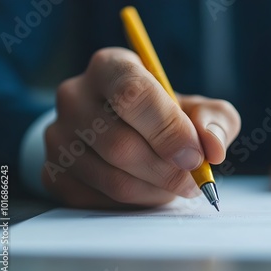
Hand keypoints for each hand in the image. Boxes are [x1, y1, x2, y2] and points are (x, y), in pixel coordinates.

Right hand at [43, 47, 240, 208]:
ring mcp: (58, 136)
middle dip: (167, 171)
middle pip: (120, 144)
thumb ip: (215, 120)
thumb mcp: (197, 107)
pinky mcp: (55, 172)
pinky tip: (150, 189)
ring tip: (176, 184)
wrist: (123, 131)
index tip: (196, 156)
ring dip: (156, 190)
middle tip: (194, 179)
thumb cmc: (165, 116)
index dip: (169, 130)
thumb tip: (213, 147)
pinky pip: (100, 200)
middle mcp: (75, 96)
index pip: (133, 93)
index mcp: (111, 67)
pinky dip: (137, 202)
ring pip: (112, 179)